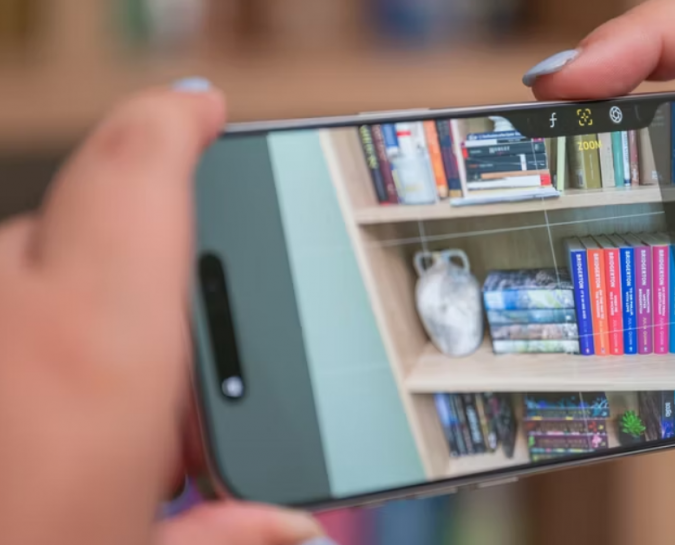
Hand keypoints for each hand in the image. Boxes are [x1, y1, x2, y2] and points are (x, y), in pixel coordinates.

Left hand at [0, 80, 330, 544]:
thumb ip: (226, 531)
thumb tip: (288, 525)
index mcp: (95, 350)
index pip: (137, 172)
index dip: (176, 123)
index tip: (206, 110)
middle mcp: (14, 315)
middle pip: (86, 216)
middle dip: (140, 249)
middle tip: (169, 350)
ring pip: (27, 259)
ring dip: (76, 303)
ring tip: (107, 413)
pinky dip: (25, 330)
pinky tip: (46, 410)